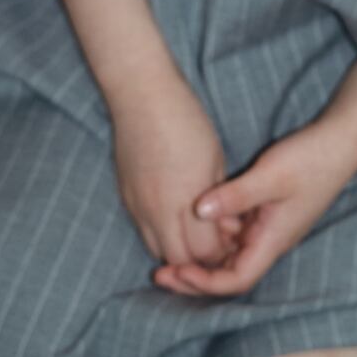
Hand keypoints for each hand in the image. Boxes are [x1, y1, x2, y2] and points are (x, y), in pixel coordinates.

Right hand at [111, 76, 242, 269]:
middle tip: (214, 243)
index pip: (203, 252)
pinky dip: (159, 234)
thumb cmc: (187, 122)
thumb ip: (218, 197)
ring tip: (193, 232)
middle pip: (178, 259)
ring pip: (157, 250)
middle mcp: (158, 210)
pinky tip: (173, 217)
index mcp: (186, 200)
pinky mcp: (126, 197)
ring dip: (176, 249)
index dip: (220, 253)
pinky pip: (142, 231)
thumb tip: (222, 224)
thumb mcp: (215, 159)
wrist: (142, 96)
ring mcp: (138, 206)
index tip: (230, 242)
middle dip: (199, 258)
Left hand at [151, 119, 356, 298]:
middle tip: (161, 272)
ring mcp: (269, 227)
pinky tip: (195, 221)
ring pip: (231, 254)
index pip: (236, 280)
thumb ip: (235, 195)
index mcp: (273, 240)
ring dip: (202, 258)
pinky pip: (236, 233)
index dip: (205, 282)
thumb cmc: (311, 159)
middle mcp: (270, 240)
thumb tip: (198, 211)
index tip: (177, 270)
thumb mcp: (270, 175)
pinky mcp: (267, 211)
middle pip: (229, 274)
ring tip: (170, 252)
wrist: (340, 141)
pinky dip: (215, 235)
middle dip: (195, 277)